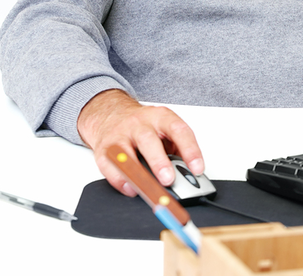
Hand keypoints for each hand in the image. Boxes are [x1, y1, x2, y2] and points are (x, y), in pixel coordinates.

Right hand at [77, 89, 203, 196]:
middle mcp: (140, 123)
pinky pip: (110, 165)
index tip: (197, 168)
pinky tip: (131, 188)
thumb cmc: (143, 126)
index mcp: (160, 117)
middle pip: (149, 140)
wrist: (112, 114)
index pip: (178, 130)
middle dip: (160, 162)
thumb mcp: (164, 129)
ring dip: (138, 173)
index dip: (190, 150)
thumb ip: (176, 148)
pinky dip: (120, 180)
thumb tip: (188, 175)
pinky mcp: (105, 148)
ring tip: (148, 188)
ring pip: (127, 153)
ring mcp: (121, 134)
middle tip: (169, 180)